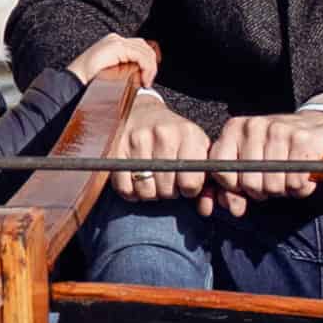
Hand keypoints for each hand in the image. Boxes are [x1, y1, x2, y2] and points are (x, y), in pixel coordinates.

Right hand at [69, 38, 161, 95]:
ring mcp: (116, 42)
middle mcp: (115, 39)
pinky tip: (143, 79)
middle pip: (143, 46)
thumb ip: (124, 69)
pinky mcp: (116, 47)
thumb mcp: (111, 73)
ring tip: (145, 81)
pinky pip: (140, 55)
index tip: (146, 79)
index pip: (139, 47)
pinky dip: (146, 67)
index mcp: (113, 44)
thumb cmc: (88, 81)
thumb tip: (141, 77)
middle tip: (147, 81)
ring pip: (144, 50)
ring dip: (150, 67)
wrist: (74, 81)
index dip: (148, 62)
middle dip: (151, 64)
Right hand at [108, 87, 217, 202]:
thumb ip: (205, 179)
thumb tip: (205, 210)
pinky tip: (136, 180)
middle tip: (167, 180)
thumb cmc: (175, 136)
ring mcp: (138, 140)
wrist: (142, 112)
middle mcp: (164, 135)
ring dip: (149, 193)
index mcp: (188, 134)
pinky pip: (124, 188)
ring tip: (152, 179)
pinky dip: (130, 192)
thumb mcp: (196, 148)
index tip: (185, 183)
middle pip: (167, 190)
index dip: (188, 189)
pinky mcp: (117, 148)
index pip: (190, 182)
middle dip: (169, 192)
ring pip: (145, 191)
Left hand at [198, 97, 322, 204]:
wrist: (317, 125)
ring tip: (289, 176)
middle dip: (263, 191)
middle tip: (273, 181)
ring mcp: (279, 130)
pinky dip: (301, 188)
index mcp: (235, 128)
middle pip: (249, 183)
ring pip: (273, 186)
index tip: (246, 185)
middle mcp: (254, 126)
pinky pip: (295, 183)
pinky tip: (303, 176)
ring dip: (284, 190)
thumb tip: (235, 209)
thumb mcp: (250, 162)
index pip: (221, 171)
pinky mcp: (302, 139)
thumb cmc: (278, 148)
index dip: (234, 187)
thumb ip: (234, 187)